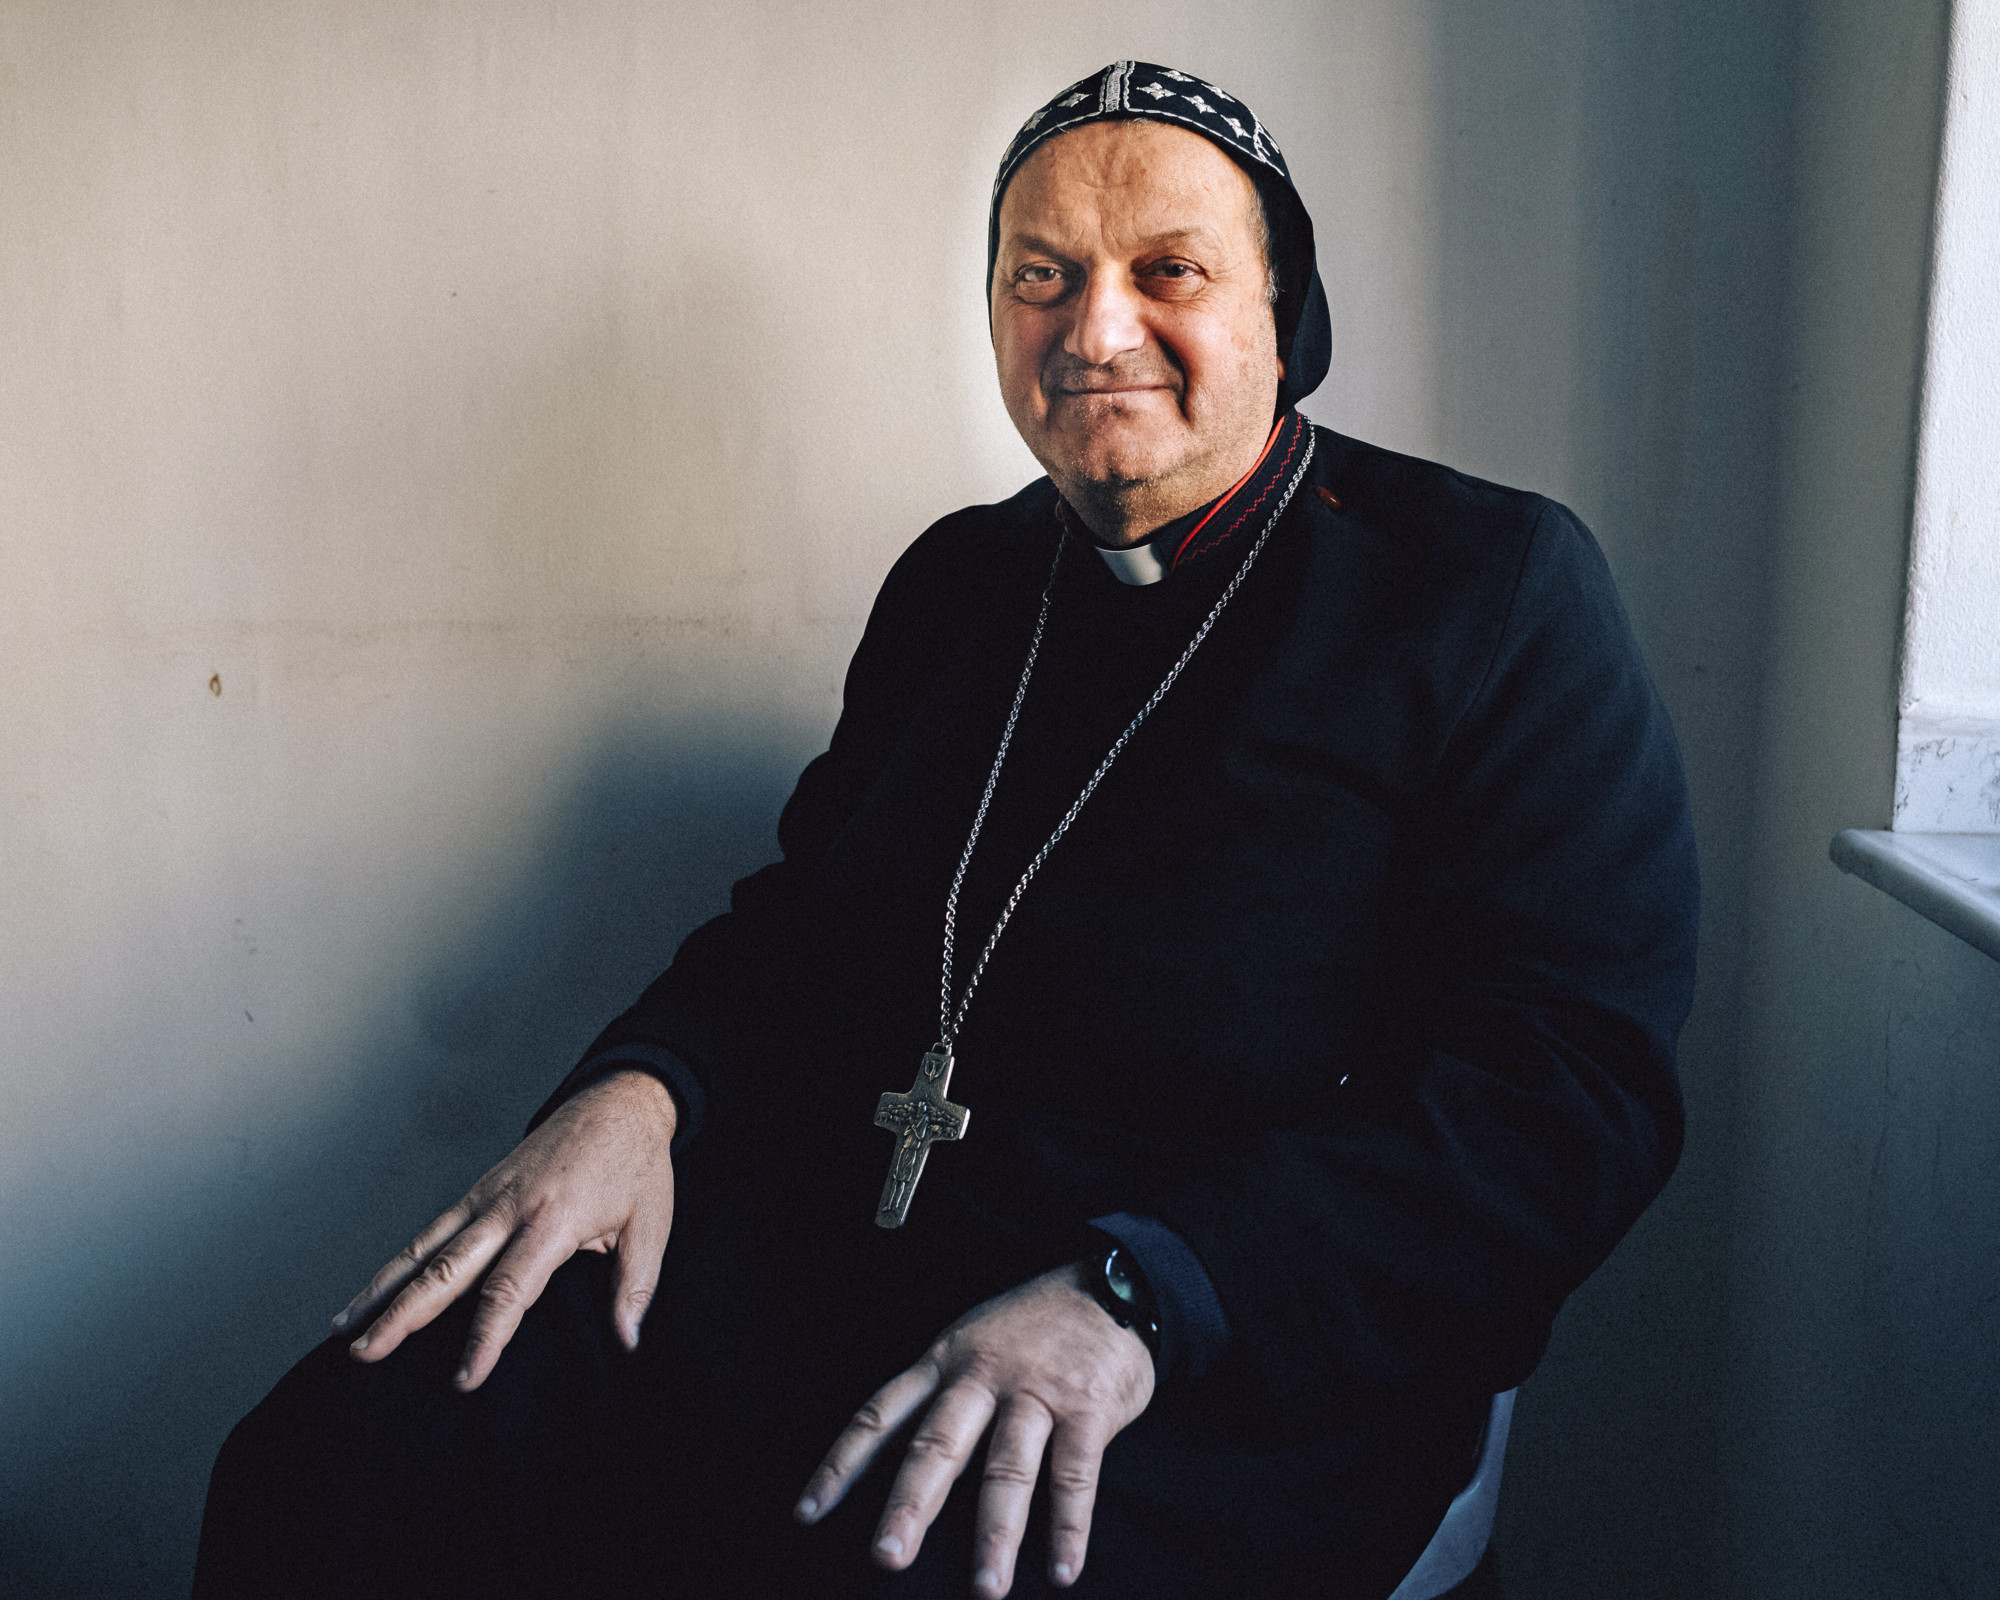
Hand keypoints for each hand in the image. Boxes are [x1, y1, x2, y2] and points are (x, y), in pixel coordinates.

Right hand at [332, 1069, 676, 1389]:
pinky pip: (431, 1230)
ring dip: (383, 1288)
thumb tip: (628, 1342)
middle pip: (448, 1269)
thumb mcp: (652, 1225)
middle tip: (366, 1354)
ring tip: (344, 1329)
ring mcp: (488, 1195)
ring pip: (425, 1247)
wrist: (621, 1100)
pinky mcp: (479, 1189)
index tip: (465, 1379)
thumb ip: (635, 1287)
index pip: (510, 1289)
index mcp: (554, 1220)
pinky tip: (373, 1290)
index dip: (486, 1337)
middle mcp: (510, 1207)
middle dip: (404, 1315)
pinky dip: (399, 1261)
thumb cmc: (638, 1164)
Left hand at [796, 1264, 1154, 1596]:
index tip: (808, 1513)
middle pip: (938, 1444)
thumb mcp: (972, 1339)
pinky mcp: (1089, 1406)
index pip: (882, 1414)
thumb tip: (903, 1463)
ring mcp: (1037, 1390)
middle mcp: (983, 1374)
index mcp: (945, 1360)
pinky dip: (1069, 1526)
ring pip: (1007, 1468)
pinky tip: (1062, 1570)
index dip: (843, 1464)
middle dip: (911, 1504)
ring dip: (995, 1533)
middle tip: (886, 1556)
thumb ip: (942, 1392)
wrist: (1113, 1285)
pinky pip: (1075, 1473)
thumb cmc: (1034, 1326)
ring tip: (985, 1587)